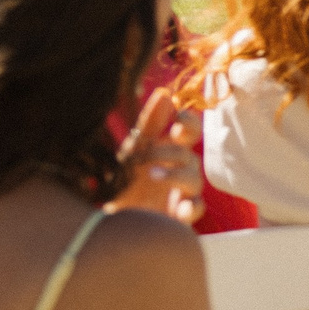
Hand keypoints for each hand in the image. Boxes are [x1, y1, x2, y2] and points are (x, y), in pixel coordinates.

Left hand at [109, 88, 202, 223]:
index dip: (190, 124)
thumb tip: (165, 92)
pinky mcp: (180, 215)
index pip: (191, 131)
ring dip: (176, 175)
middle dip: (171, 152)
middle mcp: (181, 169)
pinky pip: (196, 209)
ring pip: (194, 180)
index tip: (178, 121)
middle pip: (190, 155)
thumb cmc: (126, 180)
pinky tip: (179, 209)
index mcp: (171, 150)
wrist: (113, 217)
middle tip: (147, 156)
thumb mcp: (134, 149)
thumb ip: (150, 124)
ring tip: (153, 175)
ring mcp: (183, 192)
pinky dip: (190, 208)